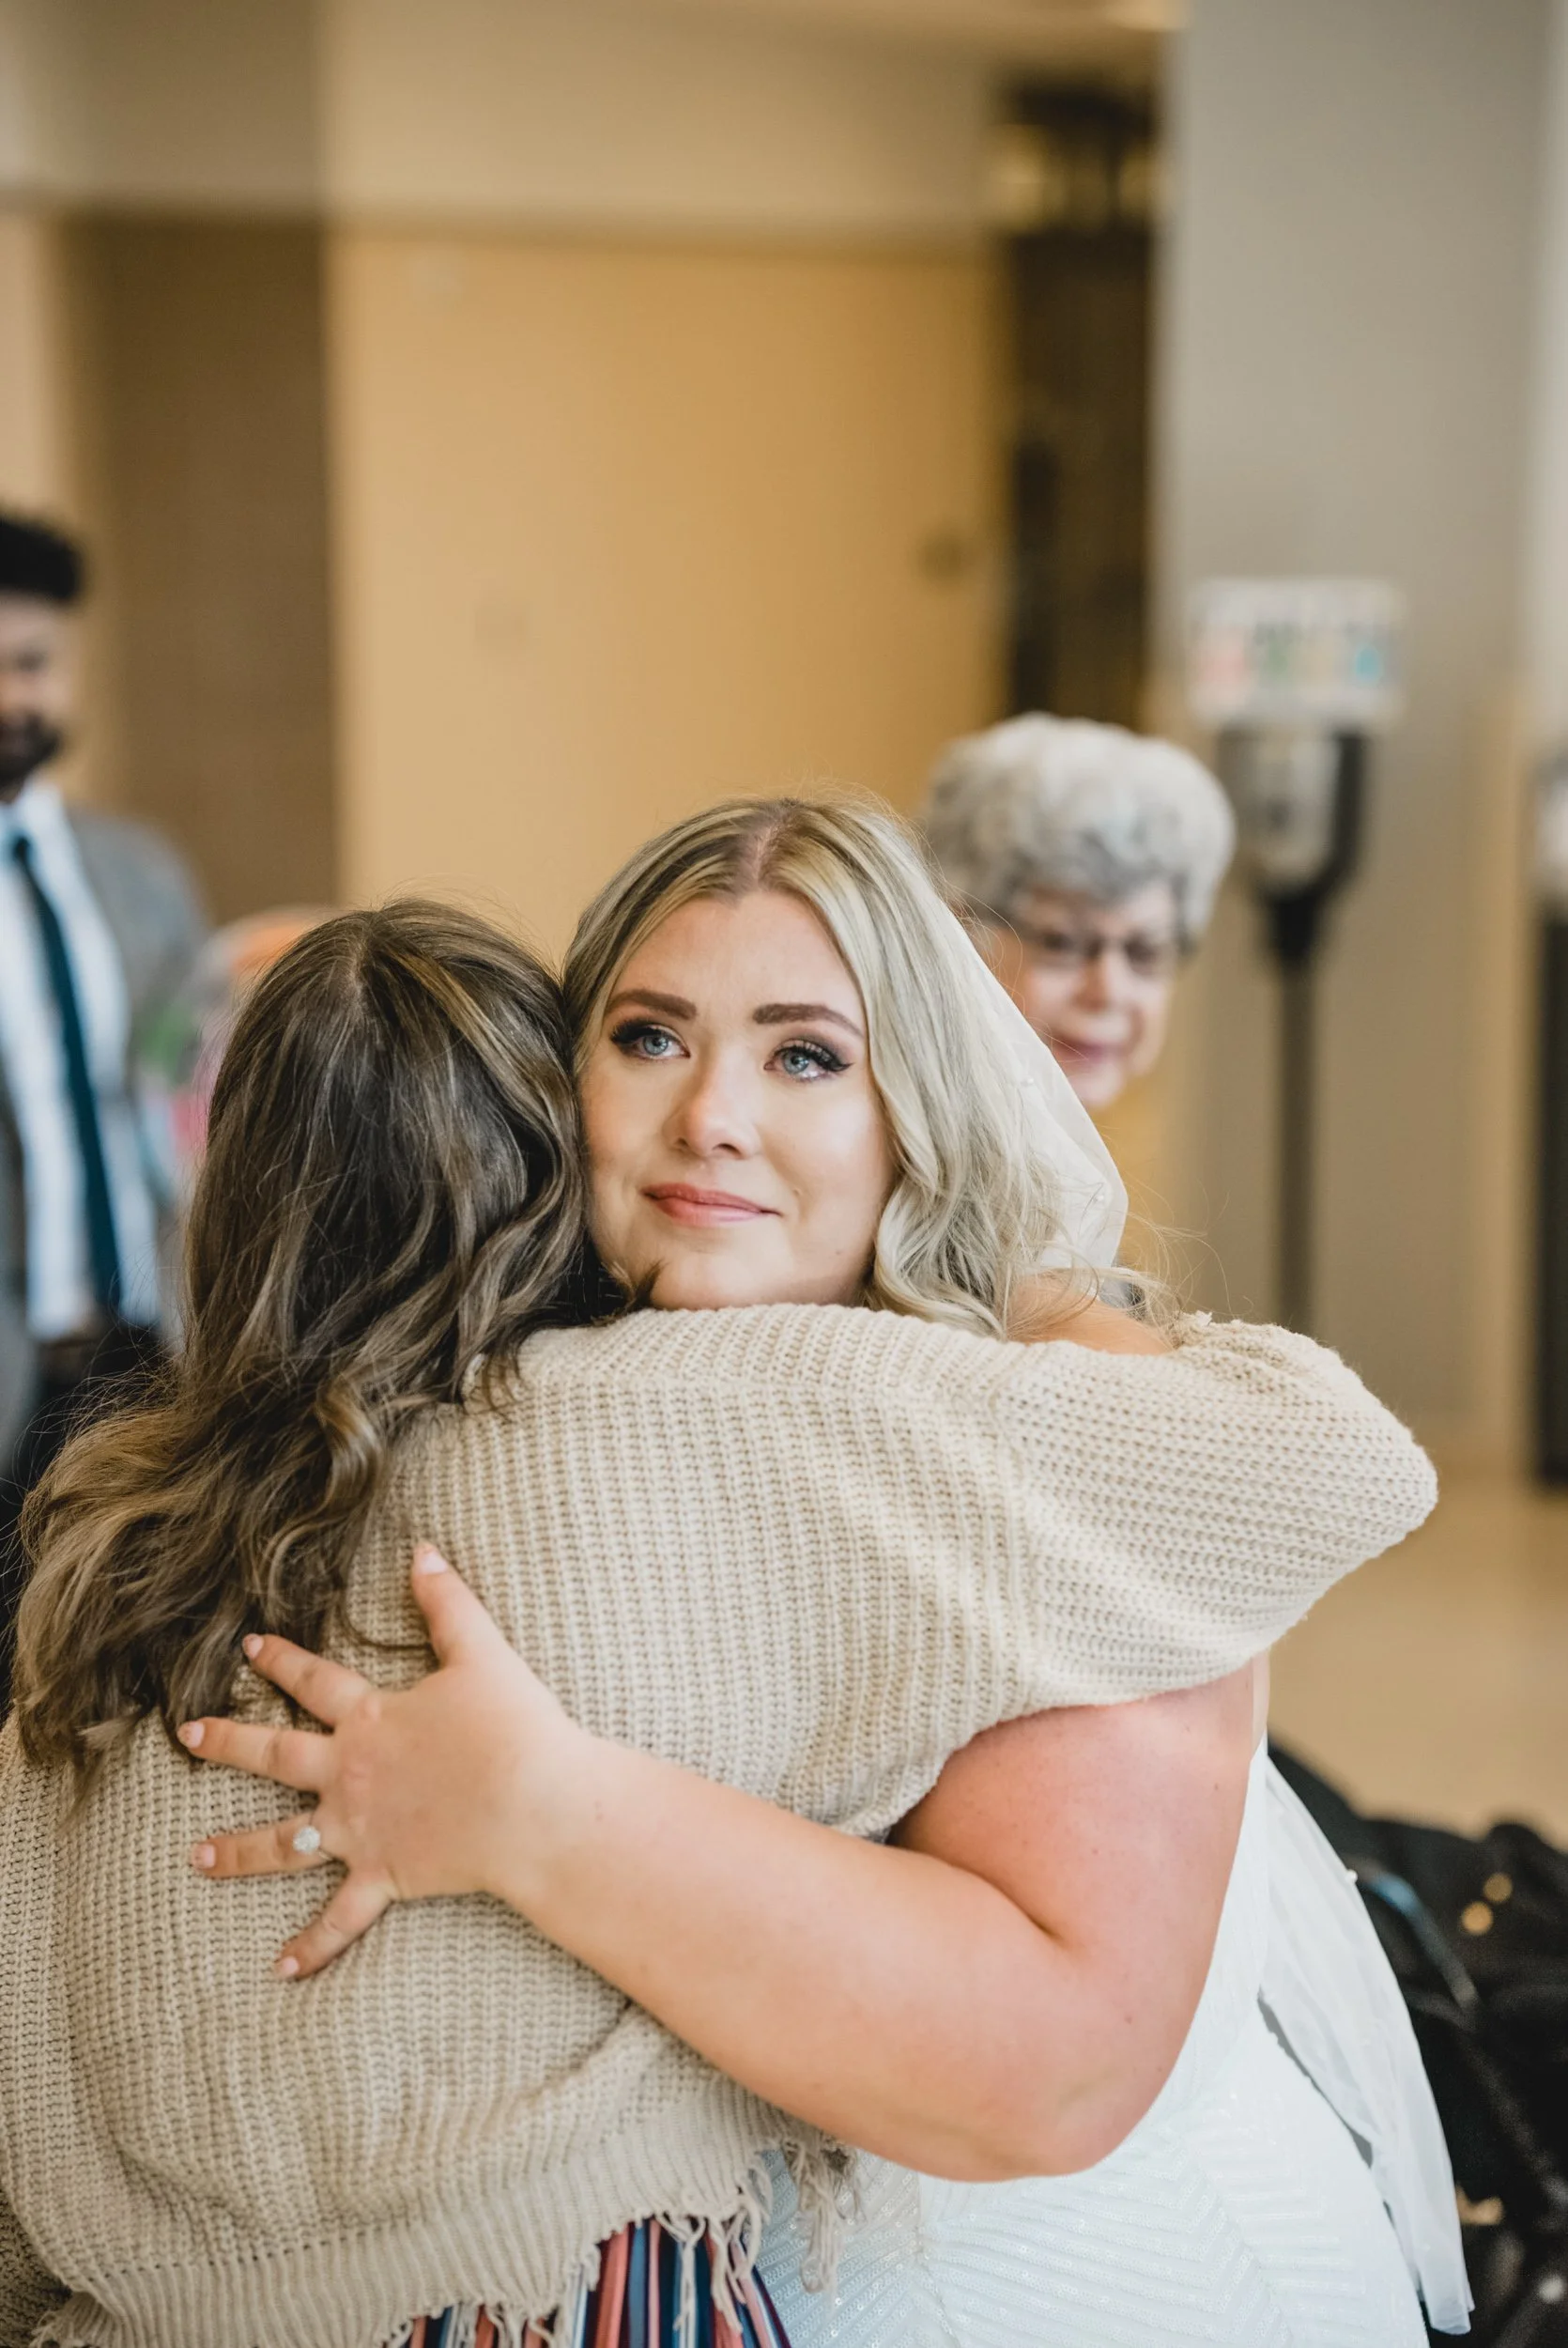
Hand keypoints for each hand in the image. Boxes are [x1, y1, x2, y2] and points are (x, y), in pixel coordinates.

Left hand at [180, 1545, 587, 1978]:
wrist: (535, 1804)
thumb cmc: (513, 1727)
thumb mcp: (481, 1653)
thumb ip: (447, 1602)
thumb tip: (422, 1550)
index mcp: (371, 1718)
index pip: (315, 1680)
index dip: (281, 1660)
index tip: (247, 1647)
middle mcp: (351, 1773)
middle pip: (276, 1754)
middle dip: (229, 1742)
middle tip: (188, 1735)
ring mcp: (361, 1829)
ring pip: (285, 1842)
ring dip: (238, 1851)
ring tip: (197, 1860)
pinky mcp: (385, 1875)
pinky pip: (341, 1917)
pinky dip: (312, 1945)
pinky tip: (280, 1968)